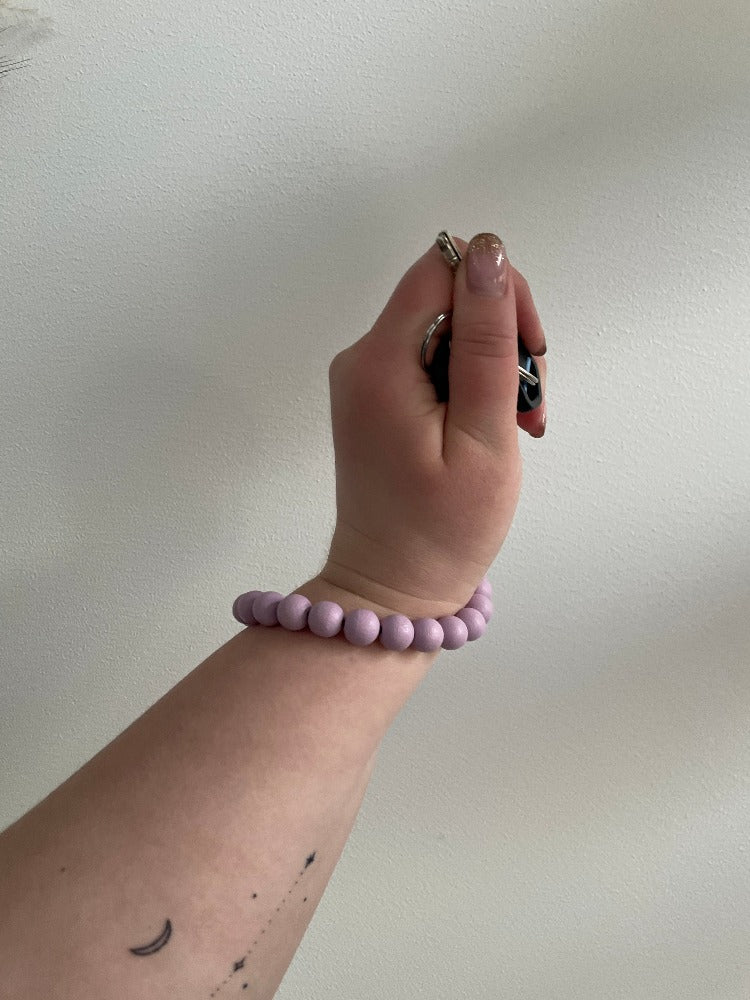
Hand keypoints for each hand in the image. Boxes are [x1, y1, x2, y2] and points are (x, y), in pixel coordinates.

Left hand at [319, 233, 547, 620]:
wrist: (392, 591)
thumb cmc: (444, 529)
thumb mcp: (483, 434)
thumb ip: (487, 340)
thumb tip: (487, 250)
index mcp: (380, 360)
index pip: (446, 267)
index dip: (499, 295)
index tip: (529, 358)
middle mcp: (362, 356)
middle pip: (448, 297)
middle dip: (502, 338)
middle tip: (526, 409)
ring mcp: (366, 378)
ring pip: (447, 329)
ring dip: (493, 368)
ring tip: (514, 428)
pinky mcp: (376, 398)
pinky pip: (432, 362)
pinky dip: (469, 387)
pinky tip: (489, 430)